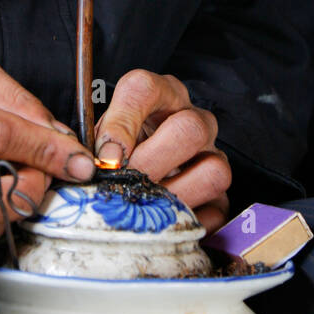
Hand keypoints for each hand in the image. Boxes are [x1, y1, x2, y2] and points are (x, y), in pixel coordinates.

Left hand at [94, 70, 230, 233]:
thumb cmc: (117, 154)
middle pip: (190, 128)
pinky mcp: (221, 197)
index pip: (144, 89)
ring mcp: (213, 157)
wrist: (138, 181)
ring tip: (145, 205)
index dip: (122, 123)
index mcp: (160, 95)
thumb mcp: (99, 140)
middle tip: (126, 182)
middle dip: (151, 162)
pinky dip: (187, 221)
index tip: (105, 156)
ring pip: (215, 169)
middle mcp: (193, 120)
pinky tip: (161, 224)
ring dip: (175, 195)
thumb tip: (96, 164)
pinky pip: (217, 212)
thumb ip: (91, 146)